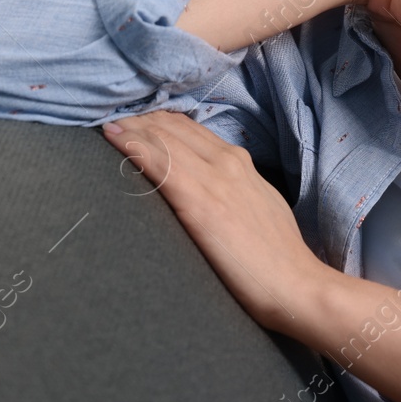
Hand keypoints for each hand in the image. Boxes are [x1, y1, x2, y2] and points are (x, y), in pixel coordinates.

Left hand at [99, 110, 331, 334]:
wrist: (295, 284)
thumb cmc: (278, 257)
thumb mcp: (258, 207)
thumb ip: (233, 191)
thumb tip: (210, 192)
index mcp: (240, 163)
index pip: (192, 130)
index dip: (160, 121)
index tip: (135, 120)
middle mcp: (227, 161)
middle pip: (174, 127)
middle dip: (141, 119)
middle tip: (113, 117)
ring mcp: (214, 179)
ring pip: (163, 138)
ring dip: (131, 128)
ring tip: (105, 124)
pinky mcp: (200, 202)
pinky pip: (159, 164)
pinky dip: (133, 146)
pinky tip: (113, 138)